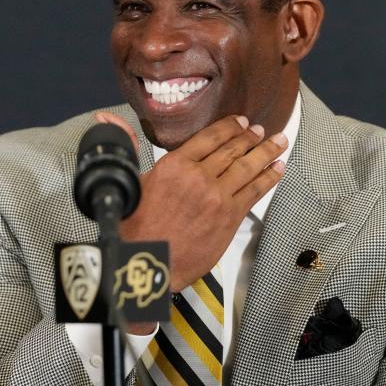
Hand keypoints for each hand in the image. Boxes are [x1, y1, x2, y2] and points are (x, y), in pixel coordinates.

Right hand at [95, 111, 286, 294]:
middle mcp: (197, 176)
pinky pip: (255, 190)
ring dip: (266, 152)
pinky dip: (269, 177)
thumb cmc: (136, 229)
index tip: (240, 122)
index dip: (228, 128)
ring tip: (279, 141)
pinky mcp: (229, 217)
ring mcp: (216, 196)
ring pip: (247, 167)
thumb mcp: (129, 182)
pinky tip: (278, 168)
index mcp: (173, 165)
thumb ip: (127, 148)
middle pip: (231, 150)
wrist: (149, 265)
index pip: (208, 137)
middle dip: (250, 137)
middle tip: (262, 130)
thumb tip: (106, 120)